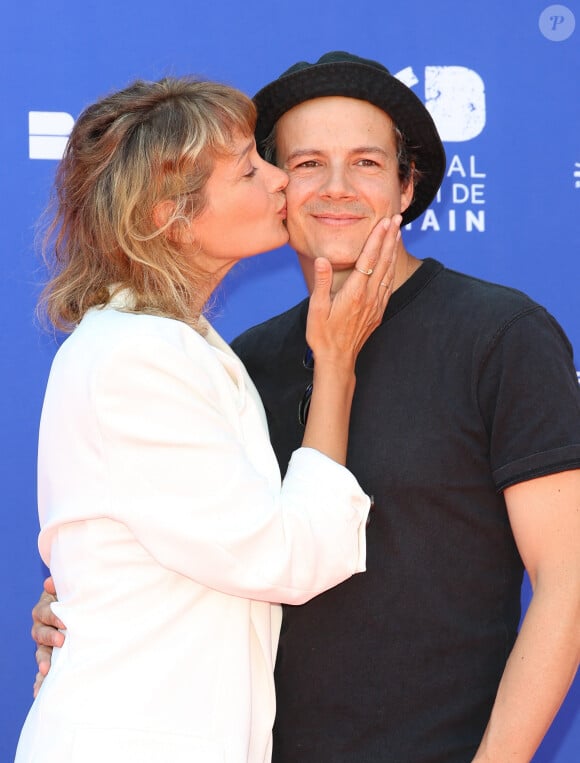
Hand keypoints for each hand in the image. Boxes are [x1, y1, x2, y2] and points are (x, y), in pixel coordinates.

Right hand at [31, 576, 63, 696]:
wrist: (79, 608)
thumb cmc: (74, 597)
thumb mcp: (69, 590)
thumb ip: (62, 587)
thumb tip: (50, 582)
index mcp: (46, 609)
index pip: (44, 612)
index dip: (52, 617)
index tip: (64, 622)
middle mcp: (43, 627)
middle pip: (40, 633)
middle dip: (49, 637)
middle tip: (61, 641)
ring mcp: (45, 643)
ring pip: (40, 652)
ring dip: (42, 661)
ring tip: (46, 671)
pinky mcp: (51, 657)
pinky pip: (43, 670)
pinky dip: (40, 681)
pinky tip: (38, 693)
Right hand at [306, 215, 400, 367]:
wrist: (337, 360)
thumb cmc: (322, 335)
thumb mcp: (316, 309)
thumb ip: (321, 282)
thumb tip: (322, 259)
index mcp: (354, 293)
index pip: (368, 259)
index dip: (377, 239)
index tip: (384, 222)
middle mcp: (369, 297)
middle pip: (382, 262)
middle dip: (390, 238)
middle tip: (396, 218)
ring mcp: (376, 305)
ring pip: (388, 272)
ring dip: (393, 251)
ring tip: (397, 233)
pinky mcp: (378, 312)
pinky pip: (388, 285)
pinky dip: (391, 269)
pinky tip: (392, 261)